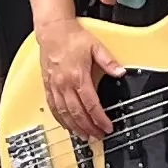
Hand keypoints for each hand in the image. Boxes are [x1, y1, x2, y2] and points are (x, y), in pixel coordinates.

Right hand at [37, 19, 122, 141]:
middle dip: (88, 128)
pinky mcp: (47, 85)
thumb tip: (120, 72)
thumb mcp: (96, 46)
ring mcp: (54, 86)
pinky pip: (53, 107)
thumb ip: (109, 61)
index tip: (107, 127)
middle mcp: (64, 83)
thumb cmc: (72, 37)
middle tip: (97, 137)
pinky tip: (66, 125)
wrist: (52, 31)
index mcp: (78, 76)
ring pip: (64, 113)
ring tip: (83, 136)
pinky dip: (60, 118)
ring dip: (74, 127)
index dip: (100, 118)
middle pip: (77, 113)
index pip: (91, 104)